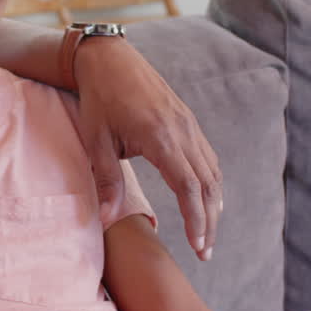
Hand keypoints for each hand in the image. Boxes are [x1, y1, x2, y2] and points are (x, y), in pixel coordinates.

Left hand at [74, 37, 221, 259]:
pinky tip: (205, 199)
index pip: (190, 187)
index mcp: (162, 137)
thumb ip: (107, 179)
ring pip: (213, 171)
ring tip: (207, 233)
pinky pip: (208, 156)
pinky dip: (211, 182)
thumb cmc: (99, 98)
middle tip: (205, 251)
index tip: (197, 245)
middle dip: (209, 221)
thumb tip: (105, 219)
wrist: (110, 59)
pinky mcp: (188, 119)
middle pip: (208, 185)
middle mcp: (183, 131)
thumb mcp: (97, 140)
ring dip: (213, 204)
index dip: (197, 219)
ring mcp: (189, 124)